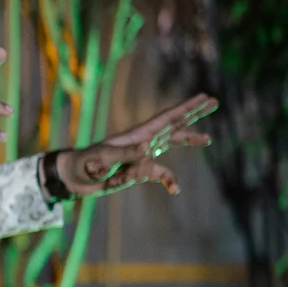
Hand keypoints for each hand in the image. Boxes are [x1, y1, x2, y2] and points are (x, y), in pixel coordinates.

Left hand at [54, 93, 217, 195]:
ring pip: (170, 145)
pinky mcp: (138, 171)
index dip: (186, 108)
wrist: (73, 178)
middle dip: (193, 114)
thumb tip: (149, 146)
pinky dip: (168, 180)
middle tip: (214, 101)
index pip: (166, 119)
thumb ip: (125, 153)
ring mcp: (141, 156)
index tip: (205, 97)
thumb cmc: (83, 164)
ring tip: (207, 138)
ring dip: (188, 140)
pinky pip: (158, 173)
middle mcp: (143, 142)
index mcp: (136, 135)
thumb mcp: (102, 158)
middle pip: (173, 125)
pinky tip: (174, 189)